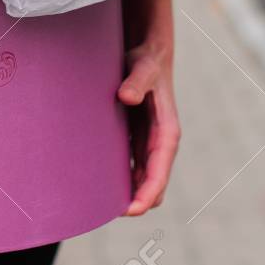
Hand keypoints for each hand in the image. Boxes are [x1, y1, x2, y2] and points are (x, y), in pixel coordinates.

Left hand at [119, 0, 178, 215]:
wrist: (145, 51)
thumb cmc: (145, 59)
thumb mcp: (143, 67)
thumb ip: (137, 80)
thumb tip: (125, 97)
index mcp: (167, 131)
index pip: (160, 170)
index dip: (147, 192)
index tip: (132, 209)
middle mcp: (159, 142)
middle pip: (152, 183)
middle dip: (136, 201)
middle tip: (105, 212)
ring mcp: (147, 142)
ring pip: (141, 179)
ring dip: (126, 193)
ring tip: (98, 206)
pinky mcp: (135, 138)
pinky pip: (130, 167)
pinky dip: (120, 179)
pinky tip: (98, 185)